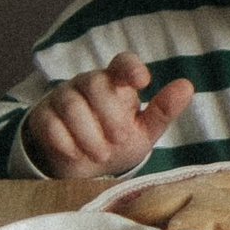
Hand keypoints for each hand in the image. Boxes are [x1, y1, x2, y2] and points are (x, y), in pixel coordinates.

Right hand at [23, 58, 195, 178]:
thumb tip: (187, 86)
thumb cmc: (116, 141)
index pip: (122, 63)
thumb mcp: (143, 132)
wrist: (81, 166)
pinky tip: (75, 152)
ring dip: (88, 134)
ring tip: (100, 153)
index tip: (142, 81)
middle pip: (95, 84)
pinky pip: (49, 123)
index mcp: (116, 82)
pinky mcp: (42, 117)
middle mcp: (88, 83)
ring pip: (71, 105)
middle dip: (109, 116)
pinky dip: (65, 141)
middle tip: (118, 140)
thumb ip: (163, 110)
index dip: (130, 67)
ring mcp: (62, 97)